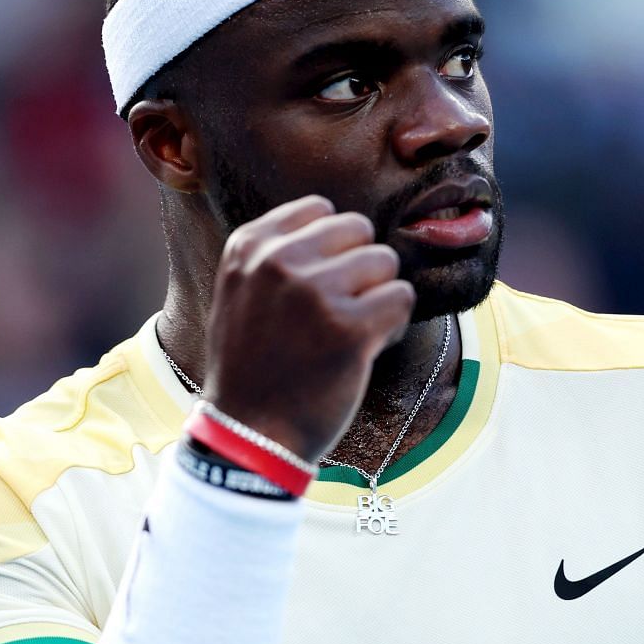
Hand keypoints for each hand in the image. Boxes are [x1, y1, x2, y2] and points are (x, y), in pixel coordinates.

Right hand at [202, 195, 414, 462]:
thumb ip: (276, 254)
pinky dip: (393, 325)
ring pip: (385, 262)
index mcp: (249, 247)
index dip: (334, 247)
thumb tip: (339, 222)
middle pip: (358, 230)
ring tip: (353, 331)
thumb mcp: (241, 293)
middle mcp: (278, 261)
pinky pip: (402, 298)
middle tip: (343, 311)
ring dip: (379, 296)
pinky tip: (366, 349)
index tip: (322, 285)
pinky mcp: (350, 329)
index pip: (321, 210)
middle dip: (361, 268)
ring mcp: (315, 293)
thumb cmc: (252, 367)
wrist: (249, 434)